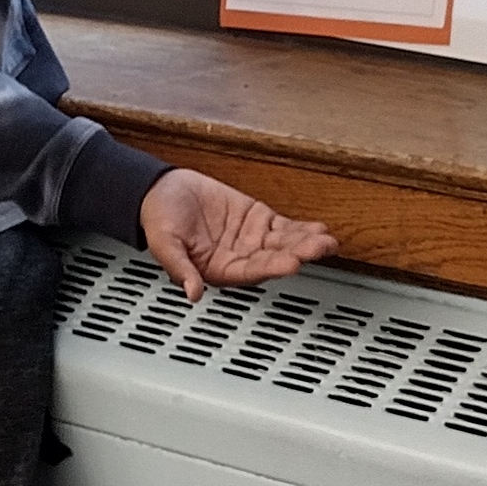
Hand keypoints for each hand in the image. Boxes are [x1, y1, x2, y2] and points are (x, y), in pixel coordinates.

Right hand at [141, 168, 337, 303]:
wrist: (161, 192)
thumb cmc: (159, 221)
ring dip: (306, 243)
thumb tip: (192, 293)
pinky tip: (318, 230)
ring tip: (327, 240)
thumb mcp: (164, 244)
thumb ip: (179, 269)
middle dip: (298, 253)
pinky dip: (301, 229)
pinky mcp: (256, 220)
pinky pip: (283, 227)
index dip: (272, 267)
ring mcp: (250, 239)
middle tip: (319, 248)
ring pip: (284, 244)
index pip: (251, 272)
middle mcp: (239, 258)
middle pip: (274, 258)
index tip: (291, 263)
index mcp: (219, 270)